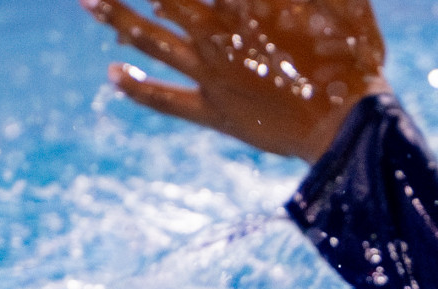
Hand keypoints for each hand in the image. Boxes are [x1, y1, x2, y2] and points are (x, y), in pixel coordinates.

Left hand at [82, 0, 391, 161]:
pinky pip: (165, 100)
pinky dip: (136, 88)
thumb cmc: (352, 62)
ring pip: (149, 40)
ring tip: (85, 0)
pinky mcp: (215, 112)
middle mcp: (216, 33)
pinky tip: (112, 75)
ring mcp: (211, 74)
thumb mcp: (342, 7)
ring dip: (114, 18)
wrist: (349, 126)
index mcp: (244, 5)